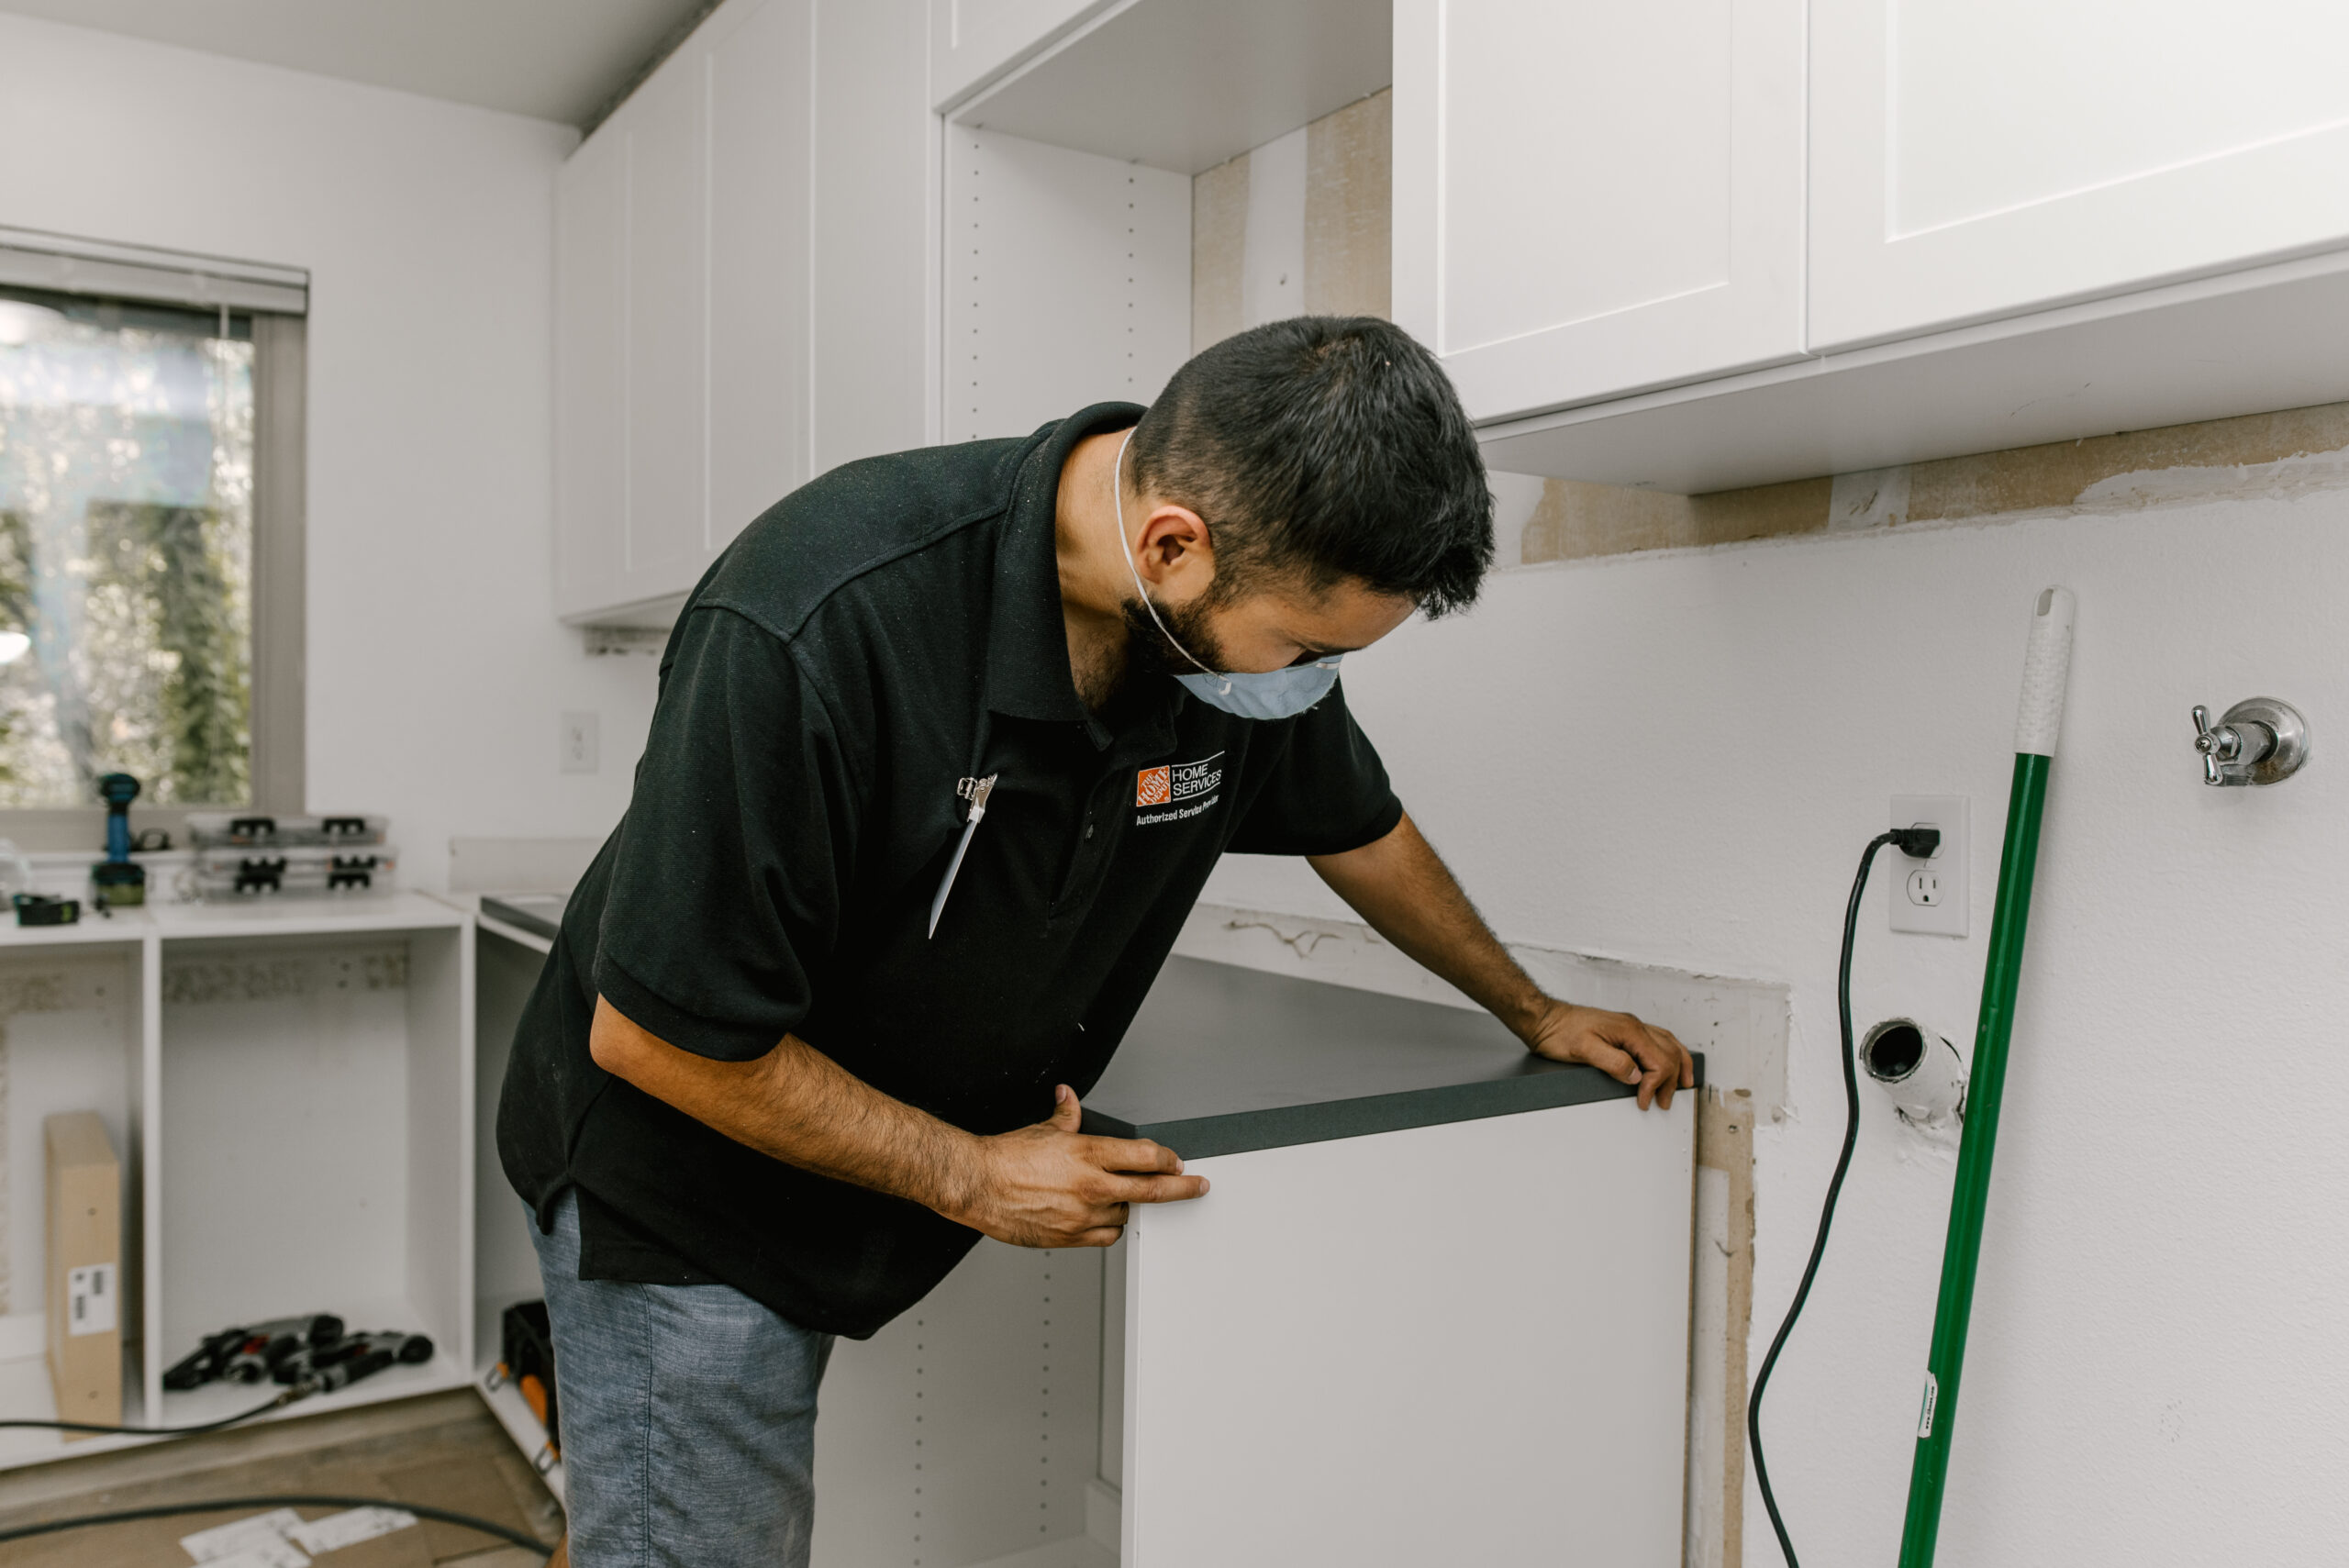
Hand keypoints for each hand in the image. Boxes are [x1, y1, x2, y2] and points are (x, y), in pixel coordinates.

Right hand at [950, 1086, 1209, 1247]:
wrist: (976, 1185)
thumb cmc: (1005, 1158)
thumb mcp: (1044, 1129)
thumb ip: (1066, 1115)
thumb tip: (1069, 1099)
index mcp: (1088, 1155)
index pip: (1146, 1157)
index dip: (1168, 1159)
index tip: (1177, 1161)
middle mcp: (1091, 1187)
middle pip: (1152, 1190)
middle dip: (1182, 1188)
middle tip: (1197, 1186)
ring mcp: (1082, 1216)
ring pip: (1127, 1216)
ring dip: (1132, 1207)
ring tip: (1127, 1197)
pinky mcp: (1068, 1238)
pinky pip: (1105, 1238)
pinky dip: (1111, 1229)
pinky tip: (1107, 1220)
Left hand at [1524, 1000, 1694, 1109]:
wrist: (1545, 1019)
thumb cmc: (1559, 1033)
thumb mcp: (1584, 1051)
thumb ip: (1613, 1063)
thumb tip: (1636, 1076)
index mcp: (1629, 1031)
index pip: (1659, 1061)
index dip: (1654, 1085)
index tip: (1643, 1102)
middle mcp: (1635, 1026)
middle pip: (1669, 1054)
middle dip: (1670, 1081)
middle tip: (1661, 1103)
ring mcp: (1631, 1026)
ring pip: (1669, 1043)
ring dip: (1678, 1066)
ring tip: (1683, 1084)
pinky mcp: (1624, 1029)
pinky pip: (1658, 1039)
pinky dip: (1669, 1052)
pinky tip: (1668, 1059)